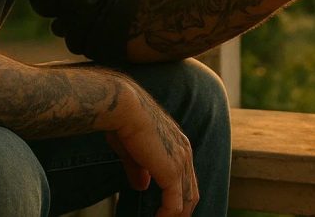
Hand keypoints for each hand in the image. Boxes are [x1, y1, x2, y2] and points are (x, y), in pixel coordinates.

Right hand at [108, 84, 198, 216]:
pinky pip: (174, 204)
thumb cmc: (123, 122)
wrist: (123, 108)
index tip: (165, 210)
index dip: (178, 197)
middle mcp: (185, 152)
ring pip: (186, 201)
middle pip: (191, 192)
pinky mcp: (171, 172)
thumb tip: (141, 186)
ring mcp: (181, 162)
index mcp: (178, 145)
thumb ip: (139, 169)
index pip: (186, 178)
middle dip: (181, 212)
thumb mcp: (132, 150)